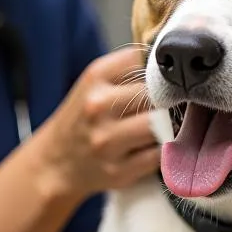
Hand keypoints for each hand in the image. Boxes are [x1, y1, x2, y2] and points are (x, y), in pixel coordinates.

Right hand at [35, 47, 161, 202]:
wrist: (56, 162)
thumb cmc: (84, 117)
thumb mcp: (96, 82)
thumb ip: (131, 68)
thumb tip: (176, 62)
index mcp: (96, 77)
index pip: (146, 60)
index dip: (163, 68)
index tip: (168, 75)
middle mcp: (98, 106)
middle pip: (158, 94)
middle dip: (169, 98)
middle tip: (172, 103)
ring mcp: (107, 141)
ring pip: (162, 124)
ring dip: (170, 125)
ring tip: (165, 123)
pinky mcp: (119, 171)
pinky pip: (160, 154)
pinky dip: (163, 149)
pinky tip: (153, 145)